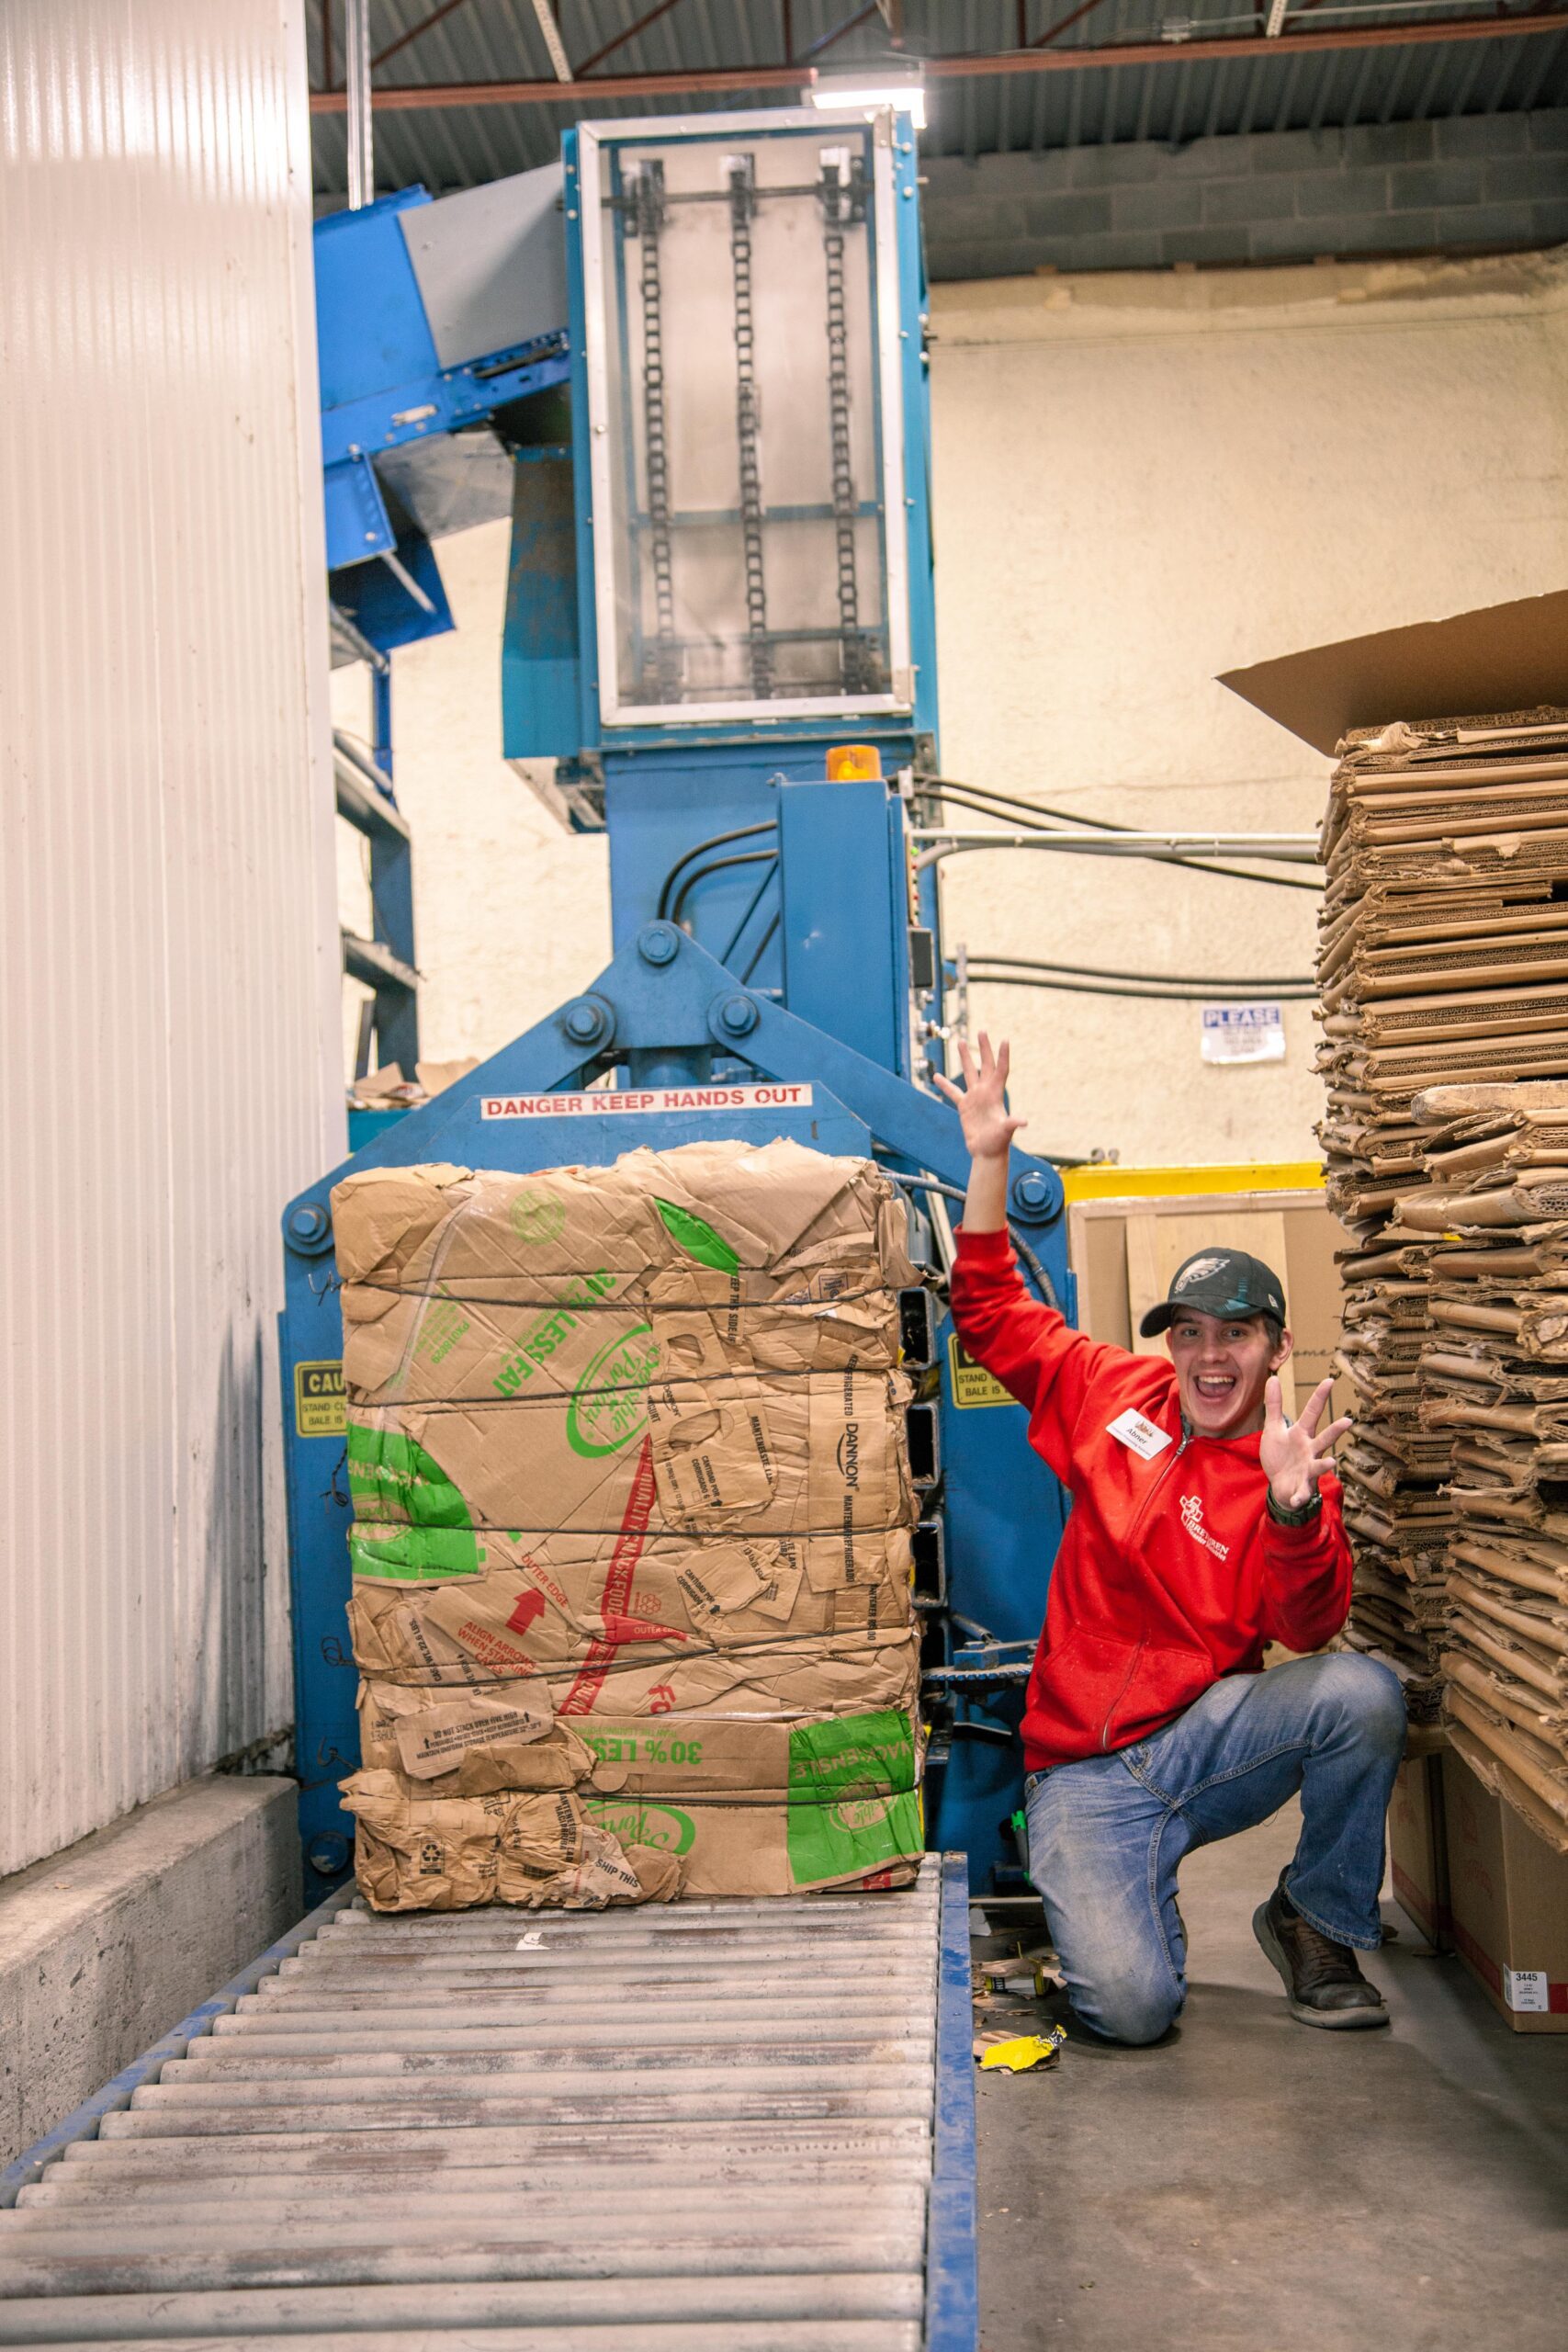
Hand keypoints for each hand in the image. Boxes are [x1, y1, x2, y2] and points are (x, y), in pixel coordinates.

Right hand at [931, 1033, 1027, 1162]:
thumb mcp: (1005, 1132)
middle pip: (985, 1065)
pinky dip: (945, 1085)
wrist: (987, 1153)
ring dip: (965, 1058)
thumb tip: (1024, 1121)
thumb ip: (1012, 1124)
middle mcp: (986, 1092)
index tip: (1005, 1039)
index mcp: (996, 1094)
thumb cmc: (998, 1143)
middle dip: (984, 1048)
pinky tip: (936, 1076)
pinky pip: (953, 1092)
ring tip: (960, 1041)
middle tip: (982, 1031)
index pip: (1000, 1070)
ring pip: (969, 1072)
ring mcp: (975, 1098)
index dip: (1003, 1055)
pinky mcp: (964, 1106)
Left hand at [1260, 1376, 1350, 1511]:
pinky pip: (1302, 1492)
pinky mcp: (1301, 1487)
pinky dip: (1300, 1496)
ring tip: (1332, 1462)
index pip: (1312, 1412)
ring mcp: (1308, 1469)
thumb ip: (1274, 1405)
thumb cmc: (1280, 1454)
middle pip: (1324, 1438)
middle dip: (1335, 1431)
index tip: (1329, 1380)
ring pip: (1320, 1465)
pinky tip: (1297, 1499)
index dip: (1320, 1396)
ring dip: (1325, 1465)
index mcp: (1302, 1434)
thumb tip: (1273, 1378)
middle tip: (1348, 1421)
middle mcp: (1310, 1450)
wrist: (1280, 1485)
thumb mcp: (1273, 1428)